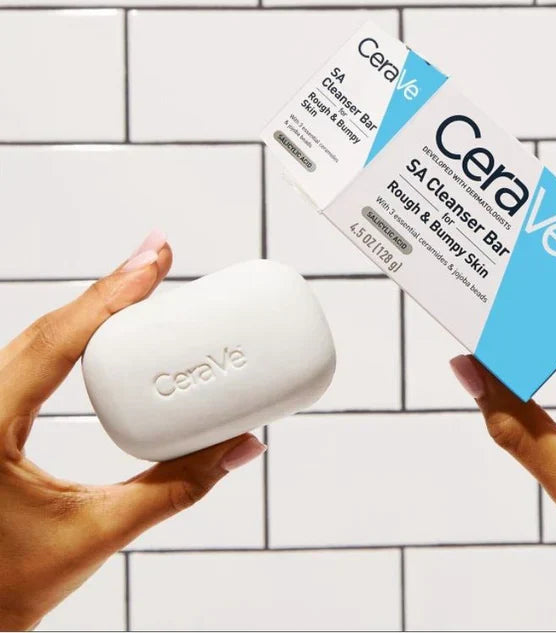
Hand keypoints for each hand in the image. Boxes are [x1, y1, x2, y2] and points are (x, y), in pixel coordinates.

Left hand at [0, 231, 265, 630]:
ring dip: (90, 305)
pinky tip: (104, 324)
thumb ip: (178, 488)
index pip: (57, 341)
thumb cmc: (5, 589)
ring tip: (140, 279)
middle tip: (158, 257)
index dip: (111, 295)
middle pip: (48, 326)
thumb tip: (240, 445)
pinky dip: (72, 332)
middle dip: (109, 287)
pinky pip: (32, 358)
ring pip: (35, 337)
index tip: (153, 261)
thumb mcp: (98, 534)